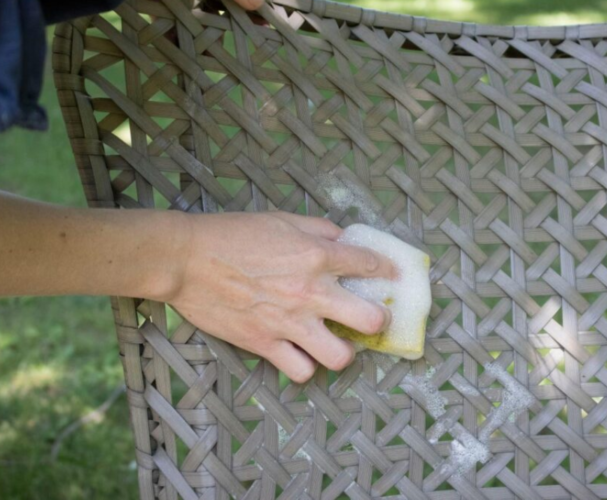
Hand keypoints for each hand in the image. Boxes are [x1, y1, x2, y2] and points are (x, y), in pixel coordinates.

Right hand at [161, 211, 395, 382]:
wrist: (187, 259)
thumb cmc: (232, 234)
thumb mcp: (282, 219)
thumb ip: (320, 230)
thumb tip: (344, 239)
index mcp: (318, 256)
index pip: (371, 265)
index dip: (388, 271)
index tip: (392, 277)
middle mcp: (311, 292)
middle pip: (371, 319)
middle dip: (378, 320)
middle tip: (368, 318)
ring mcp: (289, 322)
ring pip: (340, 356)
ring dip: (343, 351)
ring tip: (334, 342)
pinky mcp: (265, 344)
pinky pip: (301, 371)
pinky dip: (304, 366)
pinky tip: (301, 354)